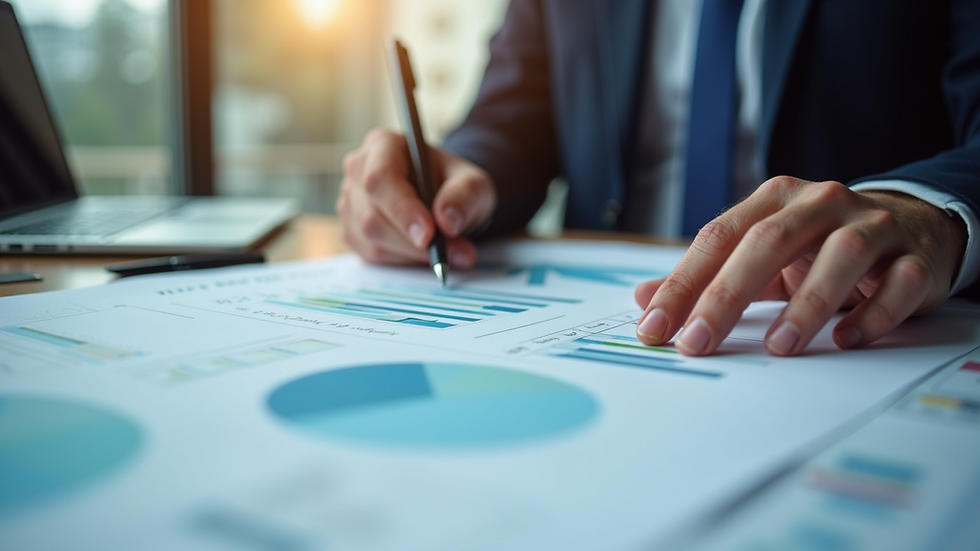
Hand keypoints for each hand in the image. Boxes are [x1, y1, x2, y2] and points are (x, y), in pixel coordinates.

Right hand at [337, 128, 496, 267]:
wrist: (444, 199)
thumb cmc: (454, 184)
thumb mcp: (474, 183)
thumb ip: (466, 195)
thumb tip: (447, 220)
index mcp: (383, 145)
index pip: (381, 178)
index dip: (403, 209)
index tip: (429, 234)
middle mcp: (358, 170)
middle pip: (372, 215)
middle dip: (413, 242)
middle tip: (452, 253)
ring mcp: (350, 201)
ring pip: (371, 239)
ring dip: (411, 254)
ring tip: (447, 253)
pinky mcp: (351, 229)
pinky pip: (371, 254)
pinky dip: (401, 260)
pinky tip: (422, 252)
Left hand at [634, 177, 967, 355]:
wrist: (910, 226)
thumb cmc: (818, 246)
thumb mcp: (758, 253)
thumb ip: (703, 275)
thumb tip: (643, 299)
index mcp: (774, 200)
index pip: (717, 237)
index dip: (682, 283)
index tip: (655, 327)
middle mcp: (820, 203)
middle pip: (767, 243)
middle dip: (726, 296)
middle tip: (698, 343)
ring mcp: (873, 225)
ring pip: (841, 255)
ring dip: (808, 304)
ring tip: (780, 347)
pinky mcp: (915, 257)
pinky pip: (898, 283)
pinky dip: (873, 313)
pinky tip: (846, 339)